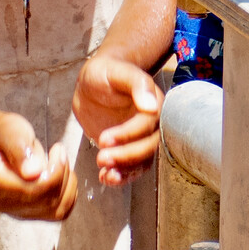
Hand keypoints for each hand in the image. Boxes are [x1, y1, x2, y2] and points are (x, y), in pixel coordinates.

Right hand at [0, 109, 76, 220]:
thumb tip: (33, 172)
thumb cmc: (5, 134)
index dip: (56, 170)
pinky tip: (64, 177)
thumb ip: (19, 149)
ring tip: (61, 164)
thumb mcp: (10, 131)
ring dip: (67, 185)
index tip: (58, 149)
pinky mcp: (28, 213)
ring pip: (56, 210)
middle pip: (48, 200)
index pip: (36, 189)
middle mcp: (2, 203)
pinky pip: (58, 213)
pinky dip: (68, 195)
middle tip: (59, 152)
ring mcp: (15, 211)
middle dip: (62, 174)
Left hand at [73, 53, 162, 184]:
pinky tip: (105, 178)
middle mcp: (154, 123)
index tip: (104, 139)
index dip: (128, 134)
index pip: (148, 124)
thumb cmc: (105, 73)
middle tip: (102, 158)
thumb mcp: (116, 71)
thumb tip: (152, 105)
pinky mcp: (131, 149)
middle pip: (149, 146)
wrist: (94, 85)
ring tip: (105, 175)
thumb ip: (135, 83)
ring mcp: (143, 138)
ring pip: (143, 161)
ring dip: (125, 171)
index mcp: (155, 102)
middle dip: (126, 156)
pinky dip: (122, 176)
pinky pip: (133, 167)